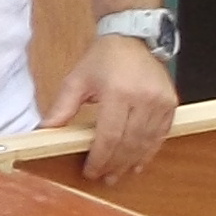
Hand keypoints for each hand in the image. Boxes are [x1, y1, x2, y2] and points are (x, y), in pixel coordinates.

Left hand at [44, 34, 179, 185]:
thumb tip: (45, 130)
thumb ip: (62, 107)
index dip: (100, 159)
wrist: (133, 37)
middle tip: (105, 178)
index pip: (109, 136)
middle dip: (115, 165)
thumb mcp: (77, 79)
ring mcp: (160, 101)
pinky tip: (139, 162)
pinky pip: (162, 134)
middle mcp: (143, 97)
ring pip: (147, 142)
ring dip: (132, 162)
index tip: (91, 171)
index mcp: (118, 92)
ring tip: (119, 174)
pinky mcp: (171, 103)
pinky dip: (150, 150)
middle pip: (129, 143)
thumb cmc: (103, 58)